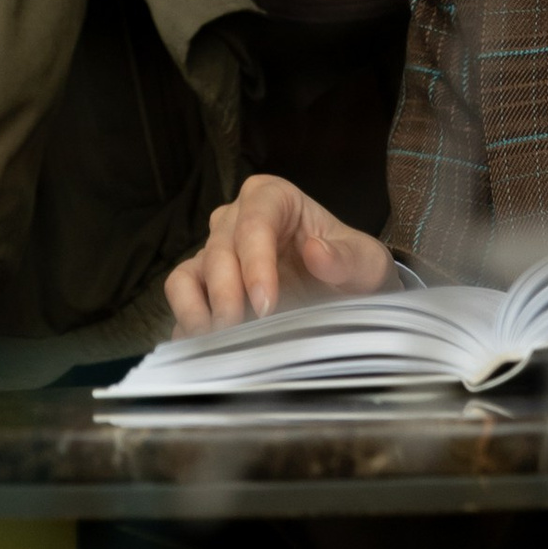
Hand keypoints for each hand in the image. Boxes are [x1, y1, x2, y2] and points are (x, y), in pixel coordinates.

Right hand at [163, 175, 396, 333]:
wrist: (344, 295)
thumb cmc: (350, 267)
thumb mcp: (365, 261)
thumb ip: (346, 256)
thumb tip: (317, 252)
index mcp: (273, 198)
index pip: (255, 220)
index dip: (256, 262)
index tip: (266, 304)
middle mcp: (235, 219)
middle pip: (218, 250)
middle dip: (227, 294)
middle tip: (241, 333)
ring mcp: (215, 253)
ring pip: (188, 273)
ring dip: (198, 310)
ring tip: (219, 343)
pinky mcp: (204, 286)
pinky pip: (182, 301)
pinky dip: (188, 324)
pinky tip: (206, 351)